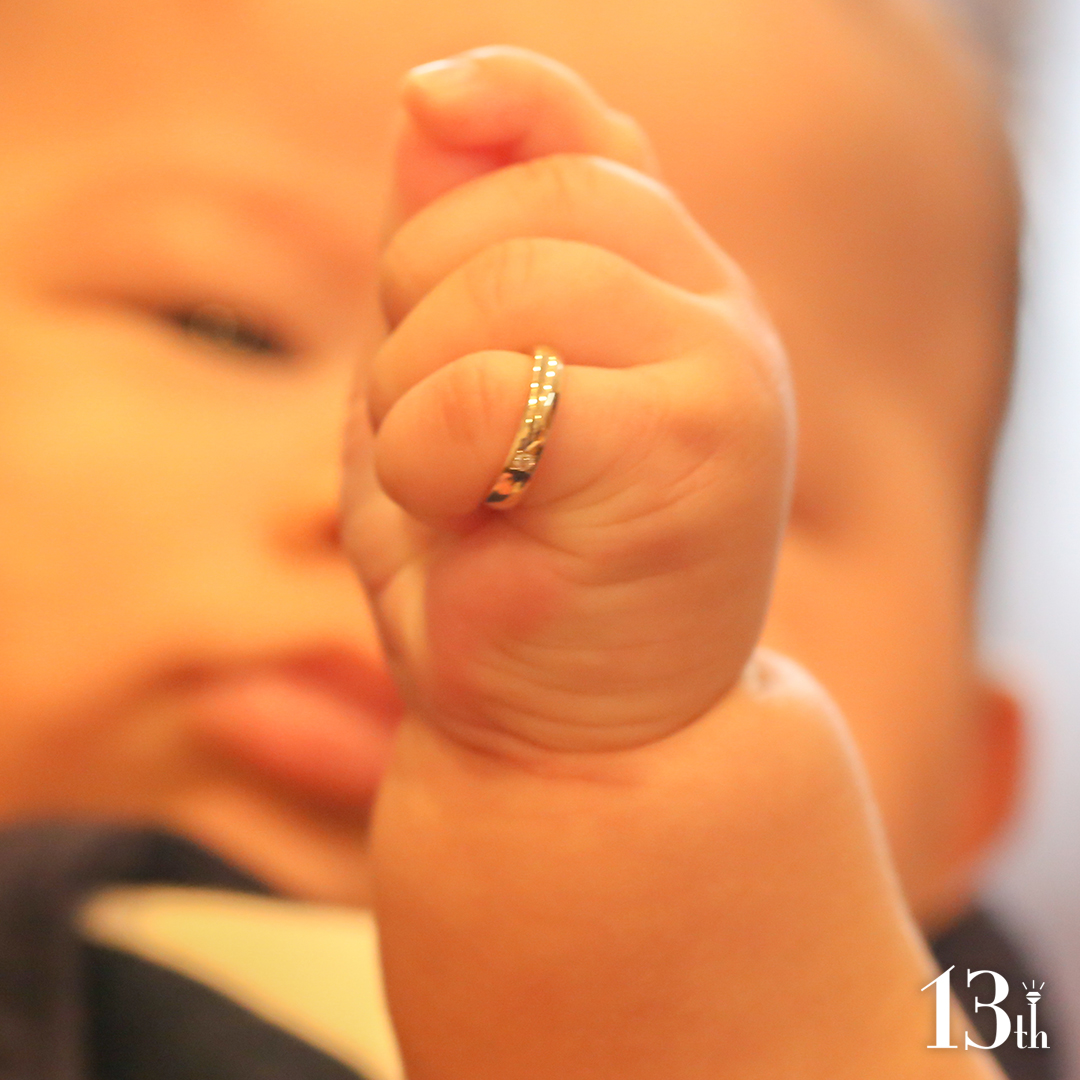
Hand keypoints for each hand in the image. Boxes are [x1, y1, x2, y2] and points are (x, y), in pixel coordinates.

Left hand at [344, 47, 791, 756]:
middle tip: (438, 440)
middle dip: (417, 311)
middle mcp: (718, 315)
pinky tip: (468, 520)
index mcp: (666, 296)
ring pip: (501, 290)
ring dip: (415, 400)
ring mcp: (726, 372)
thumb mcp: (449, 396)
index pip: (586, 141)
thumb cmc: (504, 576)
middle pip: (524, 205)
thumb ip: (455, 254)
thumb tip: (431, 100)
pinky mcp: (698, 452)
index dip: (507, 100)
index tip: (430, 103)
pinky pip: (493, 389)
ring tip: (457, 495)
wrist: (580, 742)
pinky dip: (429, 457)